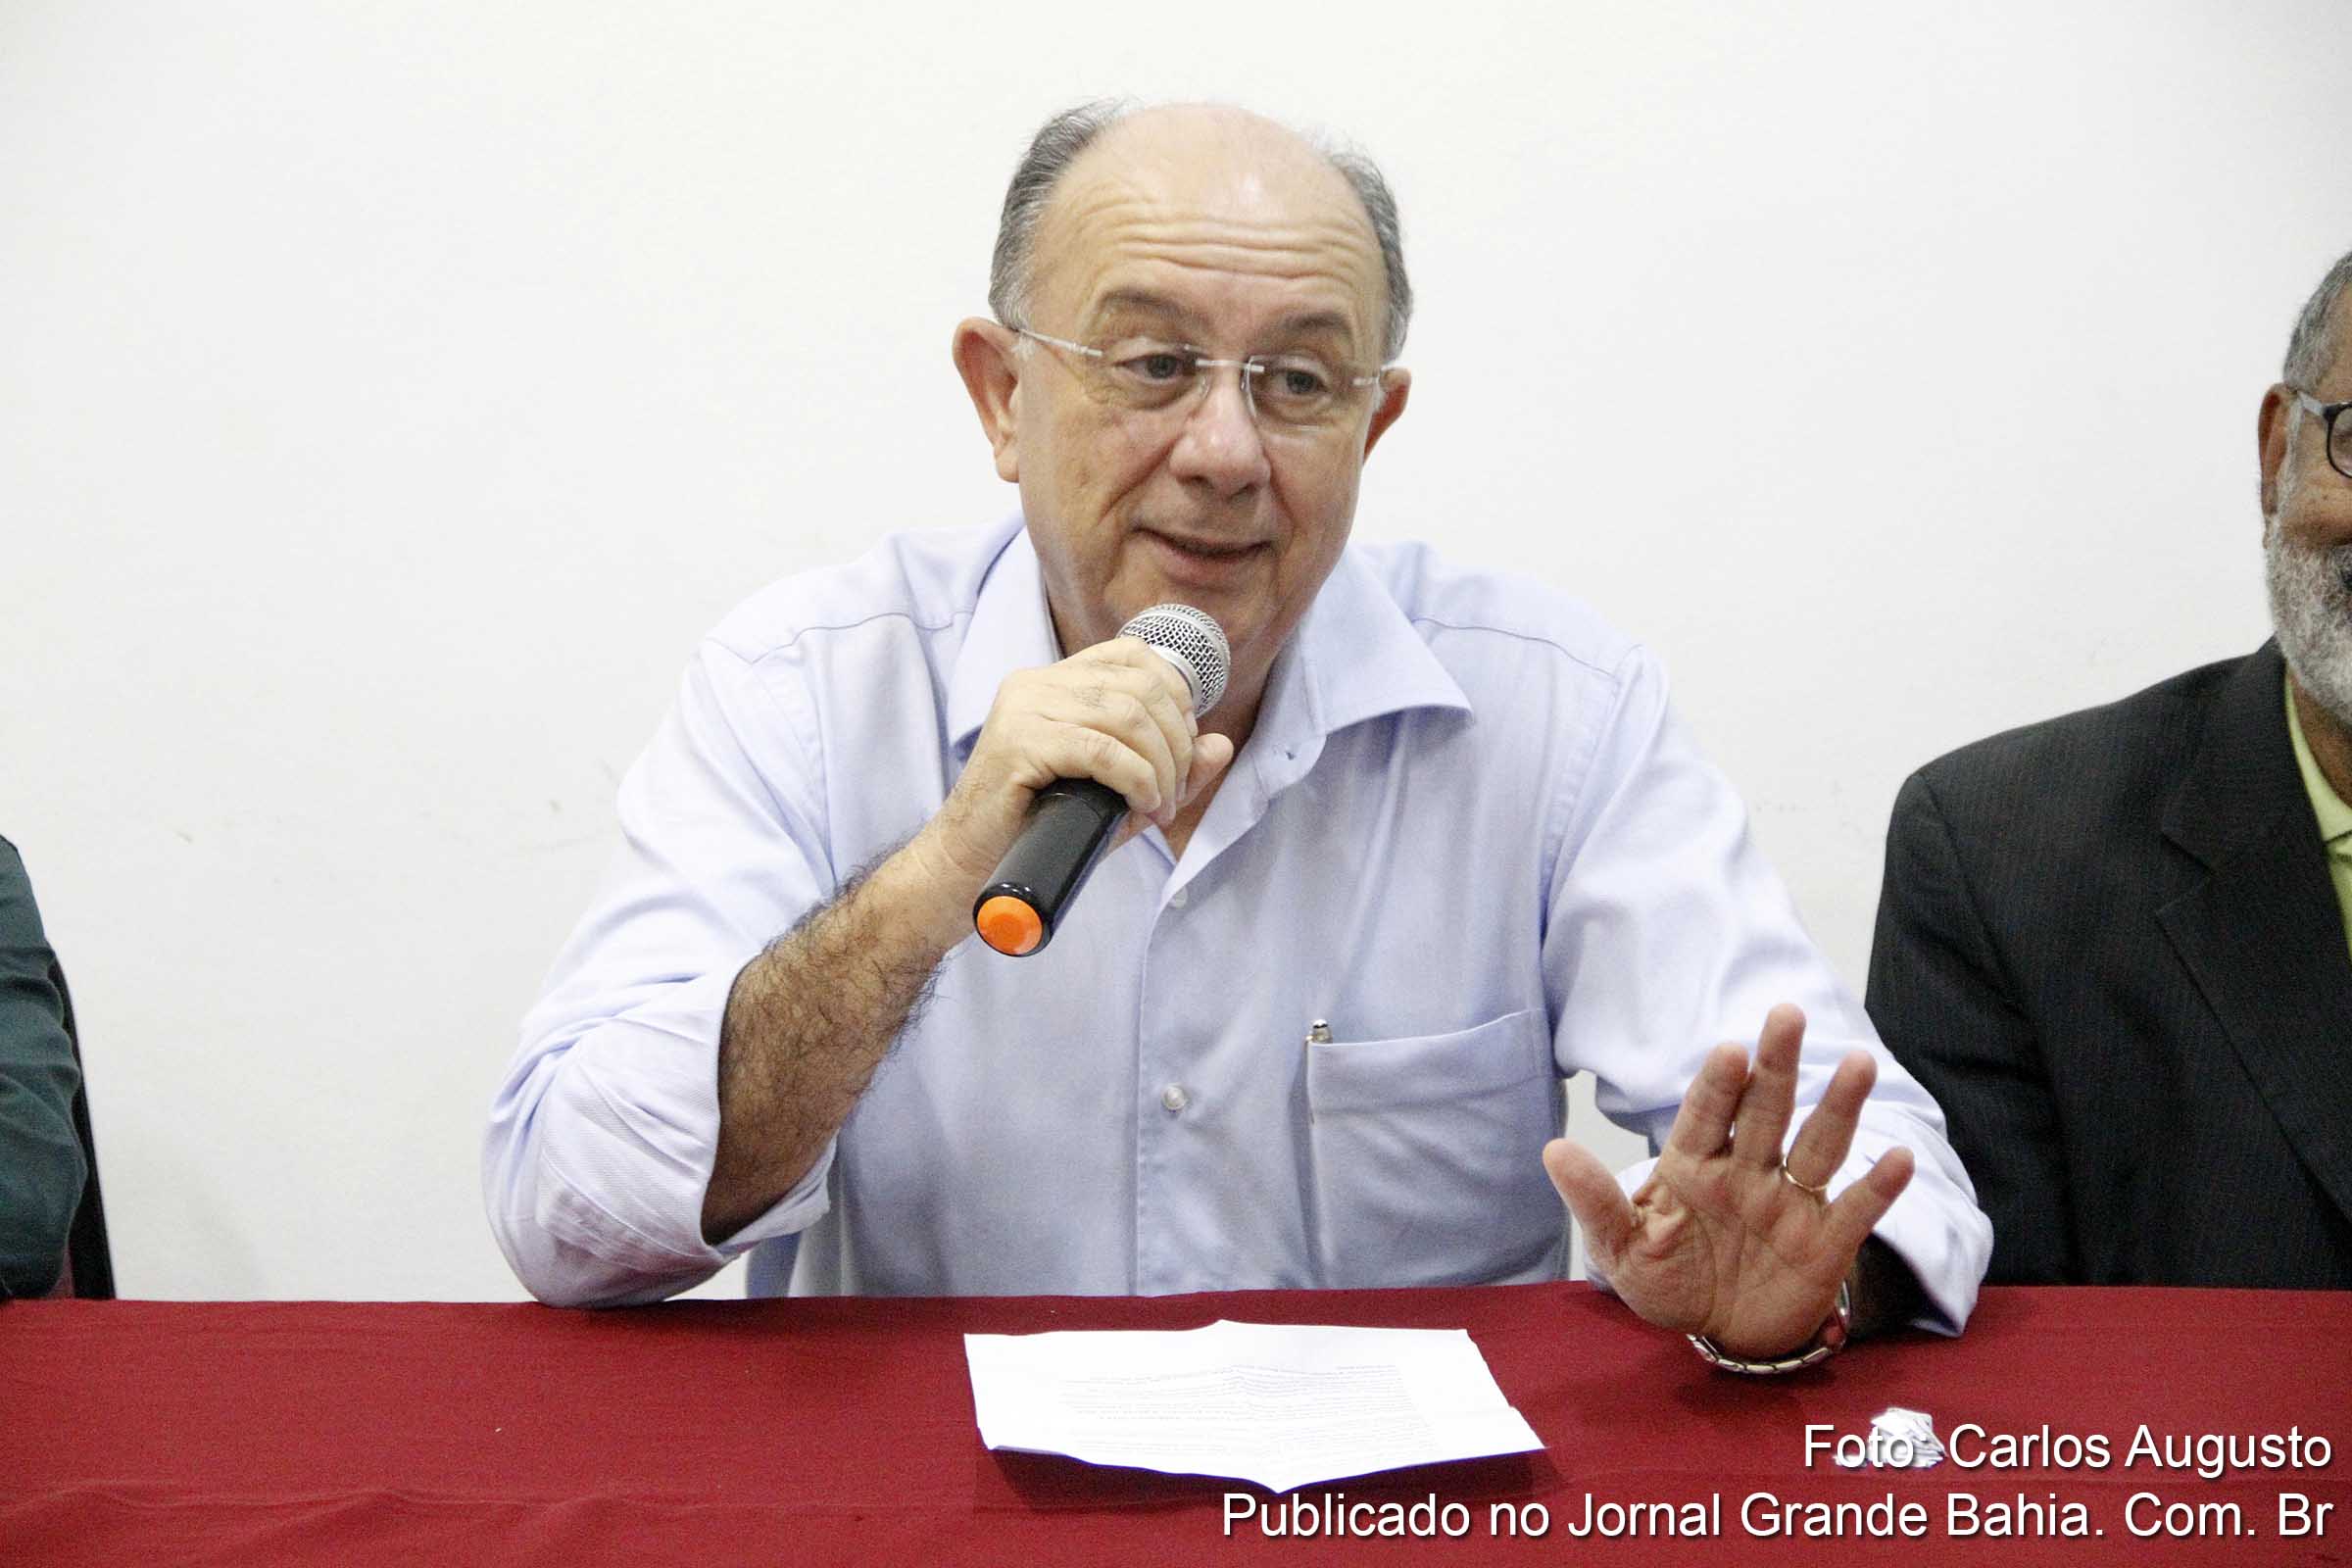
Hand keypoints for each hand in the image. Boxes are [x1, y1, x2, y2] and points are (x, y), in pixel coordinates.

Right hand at [916, 637, 1235, 891]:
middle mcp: (1037, 682)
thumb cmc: (1041, 829)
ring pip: (1126, 716)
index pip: (1135, 655)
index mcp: (1055, 680)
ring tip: (1159, 806)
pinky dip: (1137, 779)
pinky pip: (1101, 749)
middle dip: (1176, 742)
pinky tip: (1143, 807)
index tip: (1182, 750)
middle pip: (1140, 686)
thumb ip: (1169, 769)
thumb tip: (1221, 744)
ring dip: (1161, 767)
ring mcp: (1024, 707)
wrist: (972, 867)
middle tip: (1174, 792)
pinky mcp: (1018, 742)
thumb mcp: (1118, 795)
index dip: (1177, 697)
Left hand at [1541, 1003, 1915, 1357]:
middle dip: (1778, 1065)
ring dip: (1839, 1106)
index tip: (1729, 1050)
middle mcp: (1748, 1171)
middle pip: (1766, 1110)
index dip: (1718, 1084)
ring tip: (1859, 1063)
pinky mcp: (1826, 1242)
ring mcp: (1790, 1201)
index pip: (1706, 1115)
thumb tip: (1553, 1151)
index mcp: (1694, 1165)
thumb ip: (1596, 1202)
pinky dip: (1879, 1186)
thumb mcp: (1621, 1248)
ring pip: (1817, 1145)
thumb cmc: (1667, 1277)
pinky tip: (1900, 1158)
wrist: (1720, 1332)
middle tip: (1787, 1014)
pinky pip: (1856, 1209)